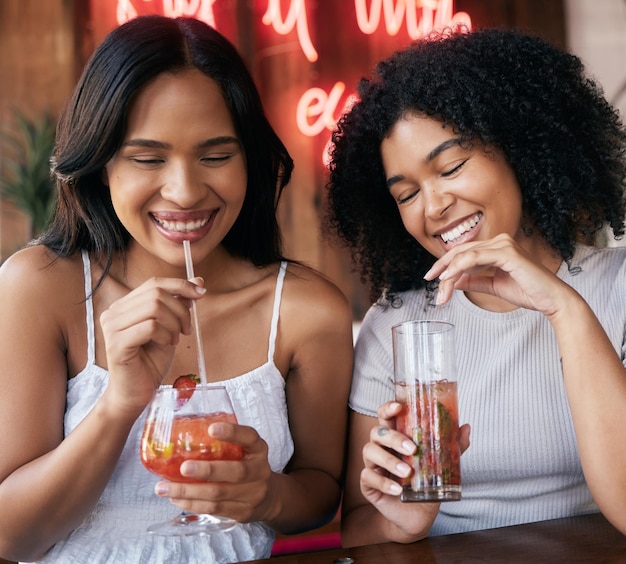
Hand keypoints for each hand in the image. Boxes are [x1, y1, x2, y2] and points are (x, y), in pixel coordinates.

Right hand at [100, 277, 204, 414]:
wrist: (135, 394)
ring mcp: (112, 327)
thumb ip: (180, 304)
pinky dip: (166, 335)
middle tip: (186, 329)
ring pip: (154, 308)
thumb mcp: (170, 327)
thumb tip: (199, 280)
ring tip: (175, 339)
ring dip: (174, 323)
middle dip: (180, 310)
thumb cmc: (150, 362)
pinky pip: (150, 327)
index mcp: (124, 306)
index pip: (154, 283)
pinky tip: (166, 345)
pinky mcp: (116, 344)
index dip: (180, 285)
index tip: (201, 293)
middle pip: (156, 293)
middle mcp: (113, 312)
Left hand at [156, 421, 275, 522]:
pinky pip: (213, 509)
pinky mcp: (242, 513)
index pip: (249, 438)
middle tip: (184, 467)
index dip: (232, 433)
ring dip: (188, 492)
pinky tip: (175, 498)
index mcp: (258, 450)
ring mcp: (252, 495)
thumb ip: (226, 443)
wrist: (269, 498)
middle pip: (235, 472)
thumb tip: (184, 431)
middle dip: (207, 470)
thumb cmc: (248, 467)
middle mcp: (259, 472)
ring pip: (218, 495)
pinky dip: (192, 504)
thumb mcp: (246, 450)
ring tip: (163, 488)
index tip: (212, 429)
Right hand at [360, 401, 469, 539]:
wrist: (417, 515)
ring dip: (389, 460)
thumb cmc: (425, 484)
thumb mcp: (442, 464)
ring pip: (370, 451)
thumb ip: (452, 446)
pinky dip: (383, 482)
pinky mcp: (368, 484)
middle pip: (377, 432)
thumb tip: (466, 427)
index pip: (385, 416)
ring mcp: (372, 465)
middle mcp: (380, 447)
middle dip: (393, 437)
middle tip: (412, 448)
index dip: (388, 408)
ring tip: (407, 471)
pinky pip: (368, 477)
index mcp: (394, 437)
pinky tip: (397, 488)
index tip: (399, 407)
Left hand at [424, 233, 570, 315]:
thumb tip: (452, 281)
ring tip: (440, 287)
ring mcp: (503, 244)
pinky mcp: (507, 252)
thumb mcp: (492, 286)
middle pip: (461, 252)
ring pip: (465, 255)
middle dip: (442, 267)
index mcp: (496, 247)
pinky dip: (459, 267)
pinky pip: (476, 257)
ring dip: (449, 272)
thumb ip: (473, 281)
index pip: (464, 253)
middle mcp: (499, 241)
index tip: (432, 277)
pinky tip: (448, 277)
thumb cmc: (526, 291)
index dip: (445, 264)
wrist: (550, 299)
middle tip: (428, 280)